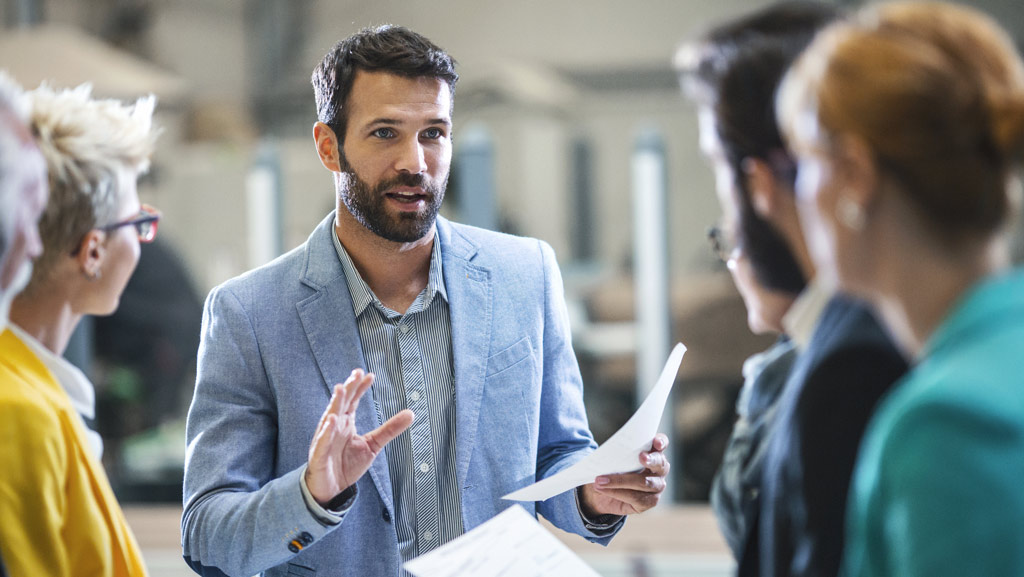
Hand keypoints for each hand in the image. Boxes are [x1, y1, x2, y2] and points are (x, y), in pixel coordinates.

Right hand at [305, 369, 413, 505]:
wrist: (330, 489)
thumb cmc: (347, 464)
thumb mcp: (373, 445)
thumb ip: (390, 429)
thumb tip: (411, 413)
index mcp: (346, 423)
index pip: (353, 401)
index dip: (360, 388)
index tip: (370, 376)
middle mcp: (334, 427)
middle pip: (341, 404)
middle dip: (349, 389)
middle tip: (357, 374)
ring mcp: (325, 439)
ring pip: (329, 417)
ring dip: (335, 403)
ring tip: (341, 389)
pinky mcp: (319, 455)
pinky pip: (322, 441)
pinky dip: (326, 431)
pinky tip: (332, 420)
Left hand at [579, 433, 669, 516]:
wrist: (601, 491)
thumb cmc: (609, 469)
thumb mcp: (609, 459)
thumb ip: (615, 454)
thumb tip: (609, 453)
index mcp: (651, 452)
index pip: (661, 443)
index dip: (661, 441)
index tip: (656, 442)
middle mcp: (659, 469)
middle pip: (660, 463)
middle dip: (651, 460)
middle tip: (641, 456)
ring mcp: (657, 486)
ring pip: (645, 483)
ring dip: (620, 481)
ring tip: (601, 480)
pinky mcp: (650, 501)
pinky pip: (636, 498)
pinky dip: (617, 492)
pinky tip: (603, 489)